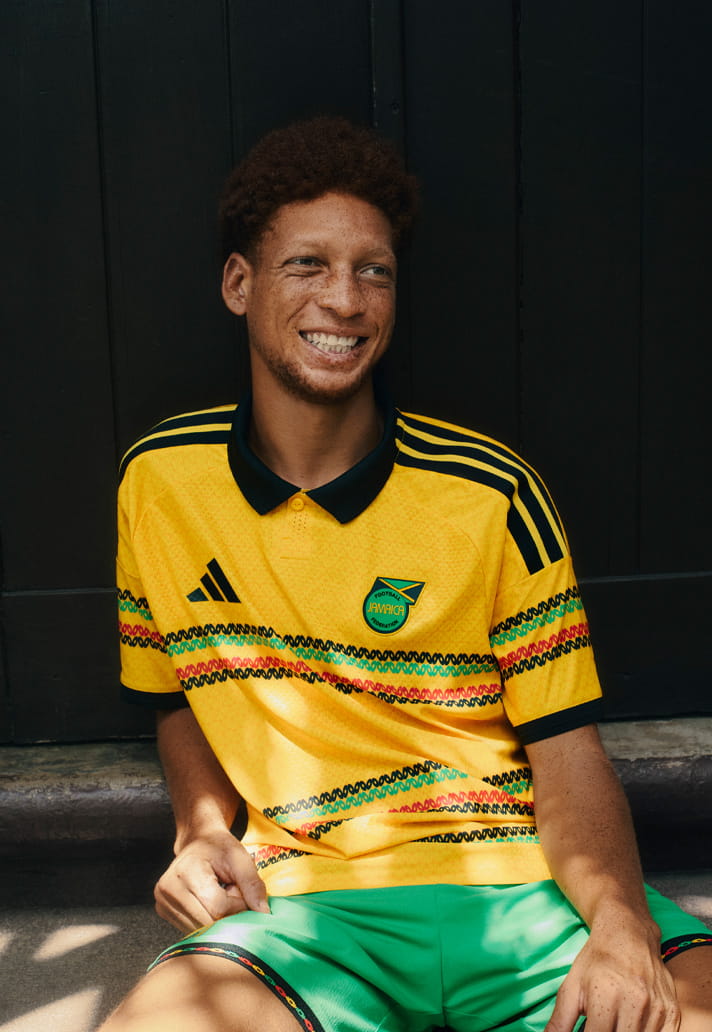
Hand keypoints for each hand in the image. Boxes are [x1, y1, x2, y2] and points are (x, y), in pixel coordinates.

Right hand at [154, 828, 269, 932]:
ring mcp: (162, 902)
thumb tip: (263, 913)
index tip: (241, 891)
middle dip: (228, 914)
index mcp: (186, 872)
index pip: (218, 907)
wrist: (199, 841)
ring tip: (219, 895)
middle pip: (208, 922)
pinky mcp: (163, 911)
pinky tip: (208, 902)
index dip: (237, 905)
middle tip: (232, 893)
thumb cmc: (220, 848)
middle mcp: (168, 889)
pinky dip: (206, 920)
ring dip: (217, 918)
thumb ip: (253, 885)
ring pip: (200, 929)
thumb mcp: (240, 859)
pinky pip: (191, 928)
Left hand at [545, 915, 679, 1031]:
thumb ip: (560, 1021)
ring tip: (614, 1022)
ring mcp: (657, 1008)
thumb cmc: (597, 960)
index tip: (588, 1031)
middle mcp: (635, 1001)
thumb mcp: (571, 986)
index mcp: (606, 994)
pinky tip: (633, 1025)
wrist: (629, 932)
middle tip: (601, 1024)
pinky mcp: (672, 1012)